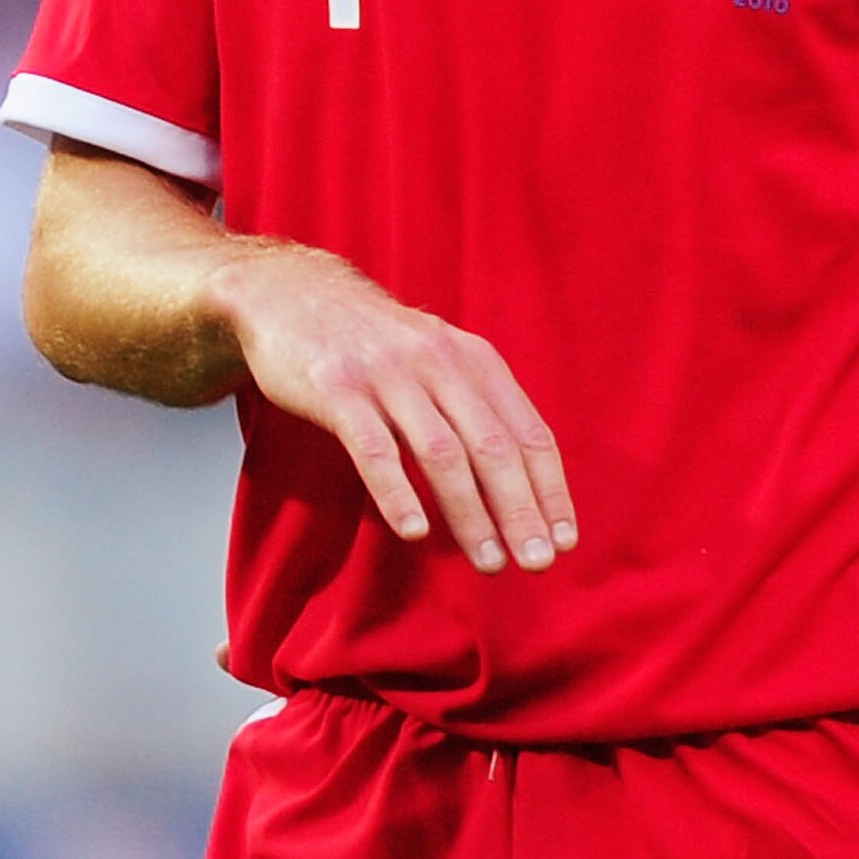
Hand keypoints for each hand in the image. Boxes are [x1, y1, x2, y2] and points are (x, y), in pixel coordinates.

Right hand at [210, 244, 576, 574]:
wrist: (293, 294)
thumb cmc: (378, 346)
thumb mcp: (440, 359)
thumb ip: (477, 409)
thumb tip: (522, 486)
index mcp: (475, 361)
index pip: (529, 433)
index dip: (550, 490)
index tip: (564, 540)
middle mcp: (440, 363)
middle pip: (494, 448)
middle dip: (521, 511)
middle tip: (537, 563)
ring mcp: (388, 375)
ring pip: (442, 454)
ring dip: (470, 514)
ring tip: (489, 562)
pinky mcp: (338, 389)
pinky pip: (375, 449)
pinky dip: (398, 493)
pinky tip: (415, 532)